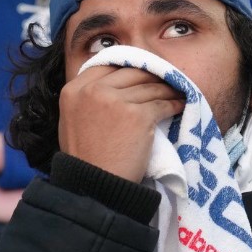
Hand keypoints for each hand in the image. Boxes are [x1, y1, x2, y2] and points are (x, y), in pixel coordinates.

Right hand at [58, 65, 184, 182]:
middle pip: (131, 72)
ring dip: (166, 89)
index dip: (128, 68)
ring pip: (150, 87)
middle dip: (151, 75)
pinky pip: (162, 104)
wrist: (95, 187)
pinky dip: (173, 104)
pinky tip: (179, 105)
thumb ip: (87, 98)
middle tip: (164, 80)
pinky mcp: (139, 116)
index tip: (141, 73)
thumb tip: (111, 82)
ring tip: (175, 92)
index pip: (107, 65)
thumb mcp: (72, 120)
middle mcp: (93, 90)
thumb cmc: (85, 158)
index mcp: (74, 90)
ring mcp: (116, 101)